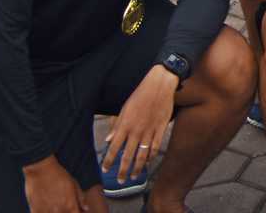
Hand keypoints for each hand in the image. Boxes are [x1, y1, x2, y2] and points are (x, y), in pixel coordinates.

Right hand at [23, 156, 86, 212]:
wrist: (41, 169)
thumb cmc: (59, 175)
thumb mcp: (74, 184)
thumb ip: (80, 198)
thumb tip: (86, 208)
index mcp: (70, 205)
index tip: (75, 210)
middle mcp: (60, 211)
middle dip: (66, 212)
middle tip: (63, 206)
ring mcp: (47, 212)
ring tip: (54, 207)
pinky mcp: (35, 211)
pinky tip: (45, 209)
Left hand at [103, 66, 177, 184]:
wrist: (160, 85)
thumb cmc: (140, 94)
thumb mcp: (124, 109)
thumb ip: (116, 126)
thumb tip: (109, 140)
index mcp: (124, 125)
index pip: (113, 148)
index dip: (108, 161)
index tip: (105, 170)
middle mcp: (136, 131)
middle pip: (127, 156)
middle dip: (123, 170)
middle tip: (120, 181)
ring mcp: (149, 131)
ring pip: (142, 155)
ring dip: (138, 168)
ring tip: (135, 177)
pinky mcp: (160, 129)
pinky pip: (155, 146)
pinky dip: (151, 156)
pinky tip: (148, 162)